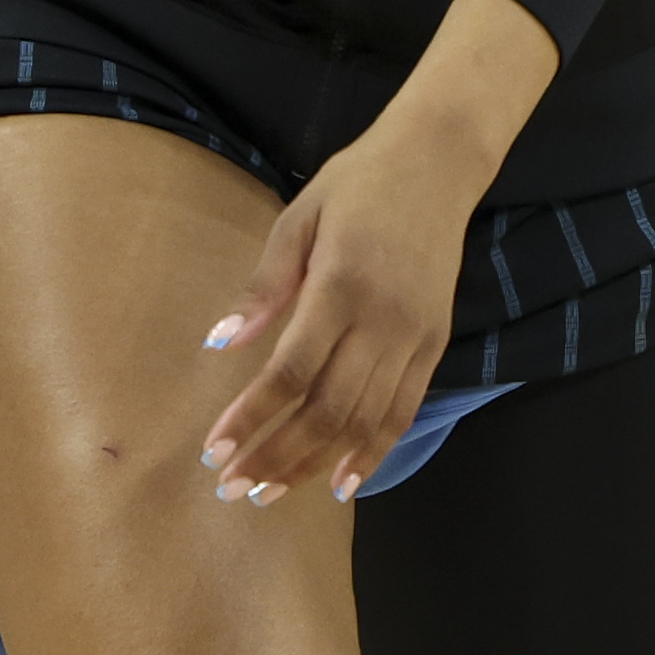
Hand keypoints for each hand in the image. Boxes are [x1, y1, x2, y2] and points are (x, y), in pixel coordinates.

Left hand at [198, 0, 551, 506]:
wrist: (439, 161)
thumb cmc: (359, 183)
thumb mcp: (300, 216)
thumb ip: (264, 284)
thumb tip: (220, 343)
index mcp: (340, 284)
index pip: (290, 371)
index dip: (251, 417)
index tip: (215, 451)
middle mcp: (382, 319)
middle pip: (325, 409)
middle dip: (275, 455)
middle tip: (233, 488)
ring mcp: (415, 336)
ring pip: (363, 420)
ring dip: (315, 463)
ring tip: (272, 493)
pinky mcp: (436, 342)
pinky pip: (403, 410)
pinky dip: (373, 452)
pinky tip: (343, 483)